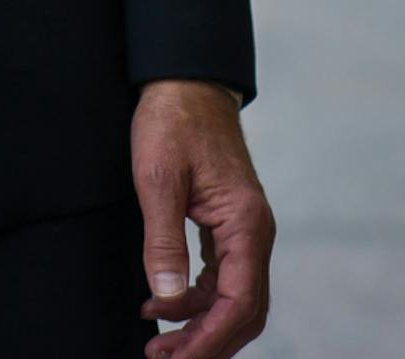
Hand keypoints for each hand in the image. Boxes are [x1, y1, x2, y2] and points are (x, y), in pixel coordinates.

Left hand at [133, 80, 273, 358]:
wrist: (184, 81)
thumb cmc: (172, 120)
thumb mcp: (158, 178)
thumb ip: (164, 240)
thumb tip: (166, 298)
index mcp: (246, 222)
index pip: (239, 301)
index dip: (209, 337)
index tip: (178, 358)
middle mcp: (253, 231)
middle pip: (243, 310)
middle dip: (206, 342)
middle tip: (163, 358)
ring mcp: (243, 229)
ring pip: (232, 297)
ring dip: (199, 325)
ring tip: (159, 343)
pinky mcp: (228, 224)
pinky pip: (221, 277)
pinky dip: (196, 299)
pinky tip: (163, 304)